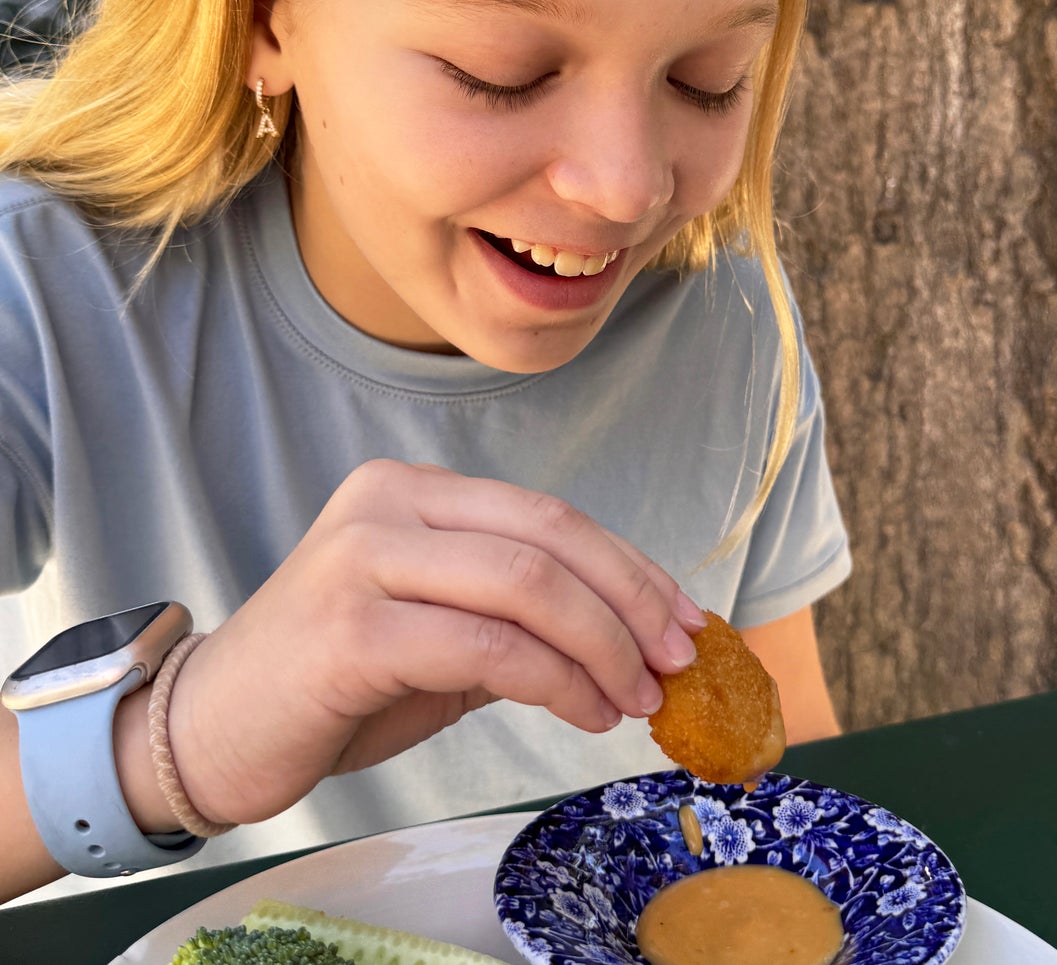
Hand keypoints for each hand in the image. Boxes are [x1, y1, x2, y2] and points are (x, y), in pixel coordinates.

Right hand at [163, 459, 703, 826]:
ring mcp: (365, 558)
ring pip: (527, 586)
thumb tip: (634, 635)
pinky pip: (487, 646)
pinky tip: (584, 711)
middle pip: (549, 538)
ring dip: (603, 648)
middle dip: (632, 601)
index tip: (684, 617)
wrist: (209, 729)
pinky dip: (556, 682)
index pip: (549, 515)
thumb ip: (518, 615)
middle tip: (678, 660)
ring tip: (637, 698)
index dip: (629, 565)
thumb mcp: (441, 628)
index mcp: (416, 489)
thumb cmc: (335, 682)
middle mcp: (389, 502)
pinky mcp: (352, 629)